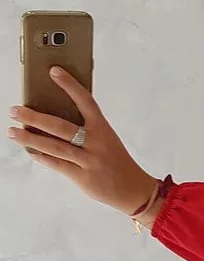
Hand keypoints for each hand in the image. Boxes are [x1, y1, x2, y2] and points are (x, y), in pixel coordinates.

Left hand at [8, 67, 157, 215]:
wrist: (133, 189)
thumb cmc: (116, 161)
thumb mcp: (106, 140)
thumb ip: (86, 129)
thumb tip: (53, 121)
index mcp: (103, 128)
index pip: (85, 101)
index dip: (70, 85)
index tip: (54, 71)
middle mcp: (96, 142)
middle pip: (60, 126)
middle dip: (34, 117)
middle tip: (15, 110)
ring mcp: (89, 160)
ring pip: (54, 147)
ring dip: (30, 139)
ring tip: (12, 132)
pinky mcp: (83, 177)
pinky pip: (57, 165)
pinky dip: (41, 157)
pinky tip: (30, 150)